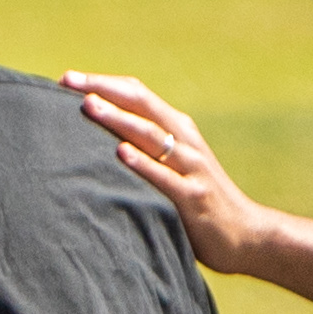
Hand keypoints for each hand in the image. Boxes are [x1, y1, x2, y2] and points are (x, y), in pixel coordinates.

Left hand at [61, 70, 275, 274]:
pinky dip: (142, 163)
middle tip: (67, 82)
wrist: (246, 234)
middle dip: (103, 90)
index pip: (137, 94)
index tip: (66, 79)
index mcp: (177, 129)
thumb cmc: (199, 201)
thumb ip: (146, 149)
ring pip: (151, 134)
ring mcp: (191, 167)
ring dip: (118, 118)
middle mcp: (184, 140)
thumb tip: (97, 141)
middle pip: (141, 104)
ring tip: (89, 106)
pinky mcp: (194, 196)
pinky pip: (165, 176)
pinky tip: (120, 153)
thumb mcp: (174, 165)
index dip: (103, 83)